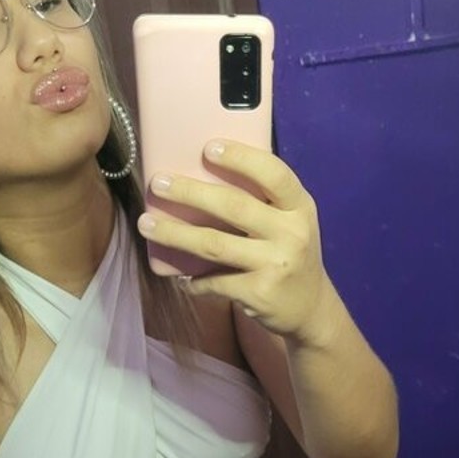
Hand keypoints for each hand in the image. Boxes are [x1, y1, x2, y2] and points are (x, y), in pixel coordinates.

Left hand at [136, 139, 334, 340]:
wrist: (311, 310)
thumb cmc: (289, 255)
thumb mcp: (290, 223)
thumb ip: (263, 202)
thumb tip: (203, 175)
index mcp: (300, 207)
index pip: (274, 174)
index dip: (241, 158)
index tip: (208, 148)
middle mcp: (291, 233)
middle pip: (234, 206)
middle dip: (190, 193)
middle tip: (158, 184)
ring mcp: (275, 264)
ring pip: (214, 244)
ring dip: (175, 234)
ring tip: (147, 224)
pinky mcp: (259, 293)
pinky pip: (215, 281)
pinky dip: (193, 280)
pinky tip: (180, 277)